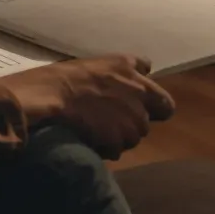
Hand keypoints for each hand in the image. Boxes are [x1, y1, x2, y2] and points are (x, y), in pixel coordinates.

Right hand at [0, 55, 175, 159]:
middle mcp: (140, 93)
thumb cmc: (67, 77)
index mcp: (132, 69)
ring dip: (120, 136)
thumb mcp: (101, 64)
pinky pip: (118, 149)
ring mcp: (133, 117)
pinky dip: (107, 147)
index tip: (141, 106)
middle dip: (134, 122)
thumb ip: (128, 71)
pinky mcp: (121, 137)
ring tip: (97, 127)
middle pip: (149, 120)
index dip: (154, 105)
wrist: (51, 94)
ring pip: (135, 136)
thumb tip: (147, 71)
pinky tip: (91, 136)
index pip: (162, 97)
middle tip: (112, 119)